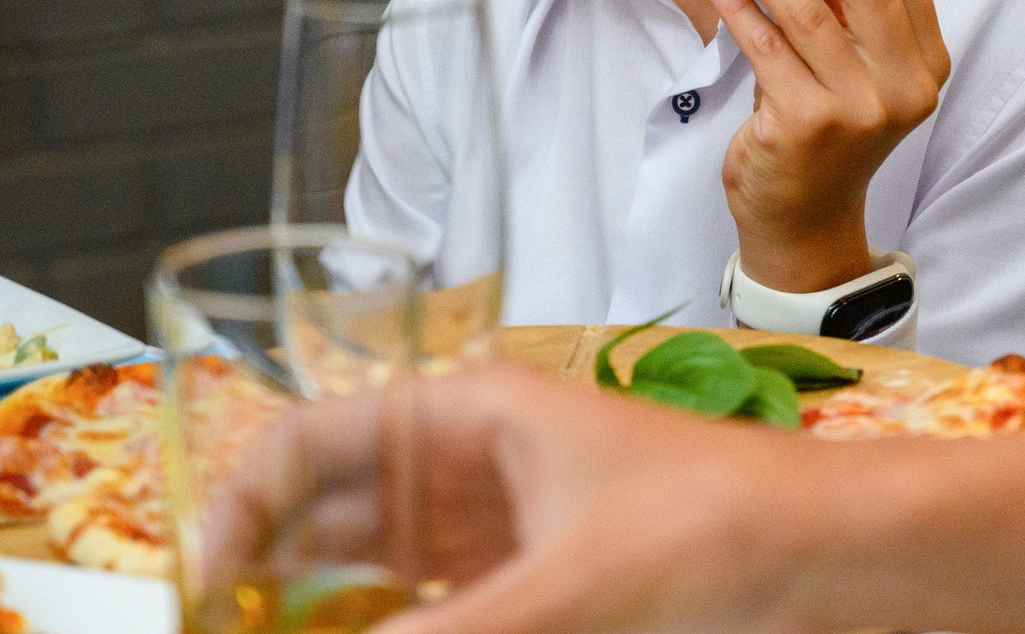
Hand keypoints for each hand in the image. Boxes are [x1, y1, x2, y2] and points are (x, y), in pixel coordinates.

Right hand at [204, 365, 825, 633]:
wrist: (827, 556)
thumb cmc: (721, 522)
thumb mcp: (571, 584)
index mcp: (473, 413)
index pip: (311, 438)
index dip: (239, 508)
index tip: (198, 592)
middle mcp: (469, 463)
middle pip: (326, 517)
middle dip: (265, 583)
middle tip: (220, 633)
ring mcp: (494, 529)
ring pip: (367, 576)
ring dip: (321, 614)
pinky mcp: (526, 589)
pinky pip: (426, 613)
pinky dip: (390, 631)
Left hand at [704, 0, 950, 292]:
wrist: (803, 217)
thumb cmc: (827, 127)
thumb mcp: (854, 66)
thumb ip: (843, 5)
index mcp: (929, 64)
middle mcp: (905, 88)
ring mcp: (859, 110)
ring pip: (807, 11)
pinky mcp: (806, 125)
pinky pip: (764, 45)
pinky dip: (737, 4)